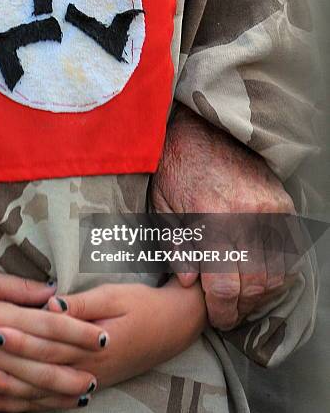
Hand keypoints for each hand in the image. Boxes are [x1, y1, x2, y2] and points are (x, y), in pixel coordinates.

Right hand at [0, 270, 108, 411]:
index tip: (101, 335)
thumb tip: (51, 290)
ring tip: (84, 393)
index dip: (78, 331)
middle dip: (75, 368)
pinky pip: (5, 399)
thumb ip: (17, 288)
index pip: (49, 324)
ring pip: (29, 385)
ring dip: (58, 391)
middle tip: (100, 370)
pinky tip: (46, 404)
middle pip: (44, 361)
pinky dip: (29, 404)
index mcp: (0, 313)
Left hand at [0, 279, 205, 410]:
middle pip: (42, 373)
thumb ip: (81, 304)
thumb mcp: (114, 295)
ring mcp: (90, 381)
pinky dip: (30, 407)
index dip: (22, 339)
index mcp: (93, 343)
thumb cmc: (142, 304)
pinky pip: (56, 402)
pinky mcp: (90, 385)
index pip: (51, 343)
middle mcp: (89, 369)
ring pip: (45, 396)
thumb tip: (50, 305)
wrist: (174, 326)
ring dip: (12, 397)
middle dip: (7, 372)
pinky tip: (8, 406)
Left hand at [151, 104, 295, 329]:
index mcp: (211, 219)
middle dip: (241, 306)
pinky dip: (276, 269)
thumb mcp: (162, 206)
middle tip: (229, 315)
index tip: (217, 319)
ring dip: (261, 293)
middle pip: (253, 282)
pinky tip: (259, 277)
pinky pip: (286, 248)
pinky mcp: (280, 203)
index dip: (221, 308)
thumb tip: (189, 281)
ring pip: (275, 269)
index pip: (223, 282)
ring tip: (243, 301)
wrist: (201, 130)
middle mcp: (246, 217)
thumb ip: (176, 246)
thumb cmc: (175, 169)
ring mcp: (269, 210)